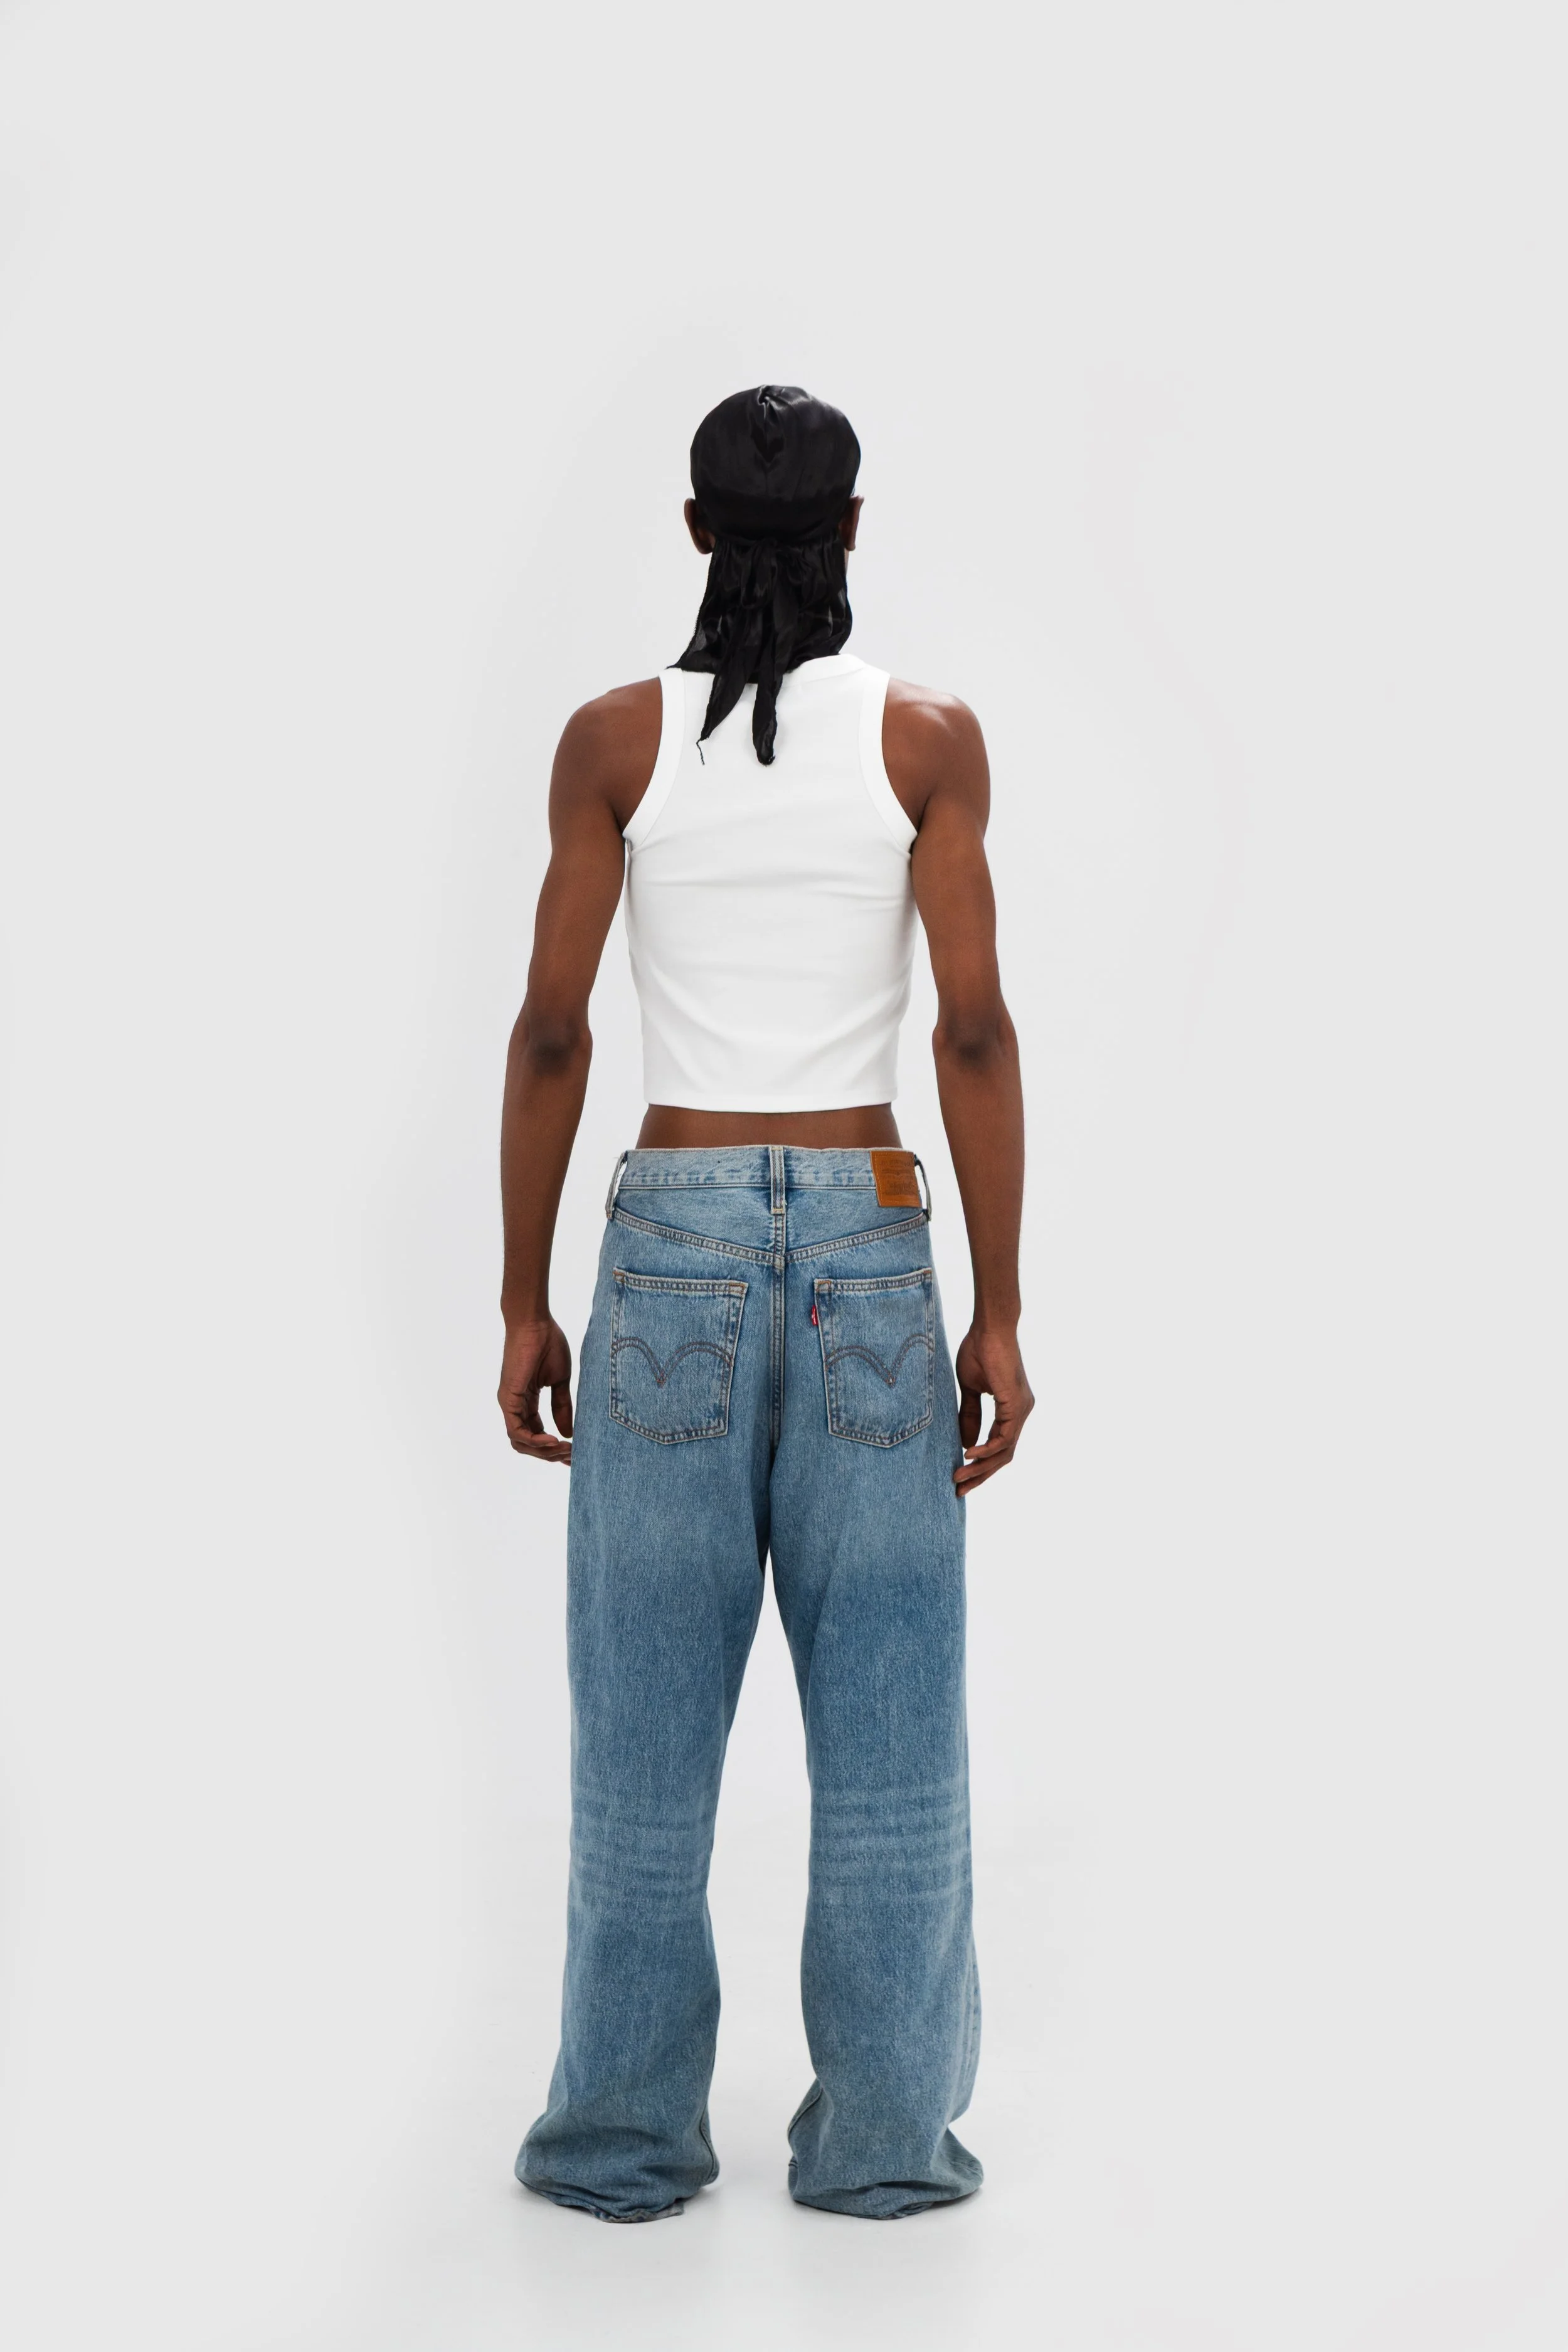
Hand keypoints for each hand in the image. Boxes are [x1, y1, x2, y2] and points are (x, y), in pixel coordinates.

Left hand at [499, 1316, 574, 1464]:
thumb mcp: (560, 1381)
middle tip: (572, 1457)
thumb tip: (568, 1433)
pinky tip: (554, 1440)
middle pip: (528, 1444)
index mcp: (527, 1402)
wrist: (536, 1323)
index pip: (536, 1434)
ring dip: (544, 1451)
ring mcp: (510, 1404)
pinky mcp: (508, 1399)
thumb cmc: (548, 1343)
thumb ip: (562, 1407)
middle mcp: (515, 1406)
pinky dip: (535, 1441)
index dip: (553, 1448)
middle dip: (550, 1455)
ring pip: (521, 1442)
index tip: (574, 1454)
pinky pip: (517, 1431)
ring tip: (565, 1450)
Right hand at [954, 1324, 1032, 1493]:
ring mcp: (1021, 1410)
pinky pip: (1004, 1438)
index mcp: (1011, 1409)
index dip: (980, 1464)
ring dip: (981, 1468)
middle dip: (981, 1475)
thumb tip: (965, 1443)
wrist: (989, 1328)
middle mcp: (1021, 1413)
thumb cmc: (979, 1351)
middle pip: (1003, 1456)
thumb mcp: (970, 1390)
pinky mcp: (1016, 1405)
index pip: (999, 1446)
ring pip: (1005, 1452)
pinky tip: (968, 1455)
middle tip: (959, 1490)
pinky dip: (986, 1450)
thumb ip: (969, 1416)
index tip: (960, 1476)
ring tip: (958, 1478)